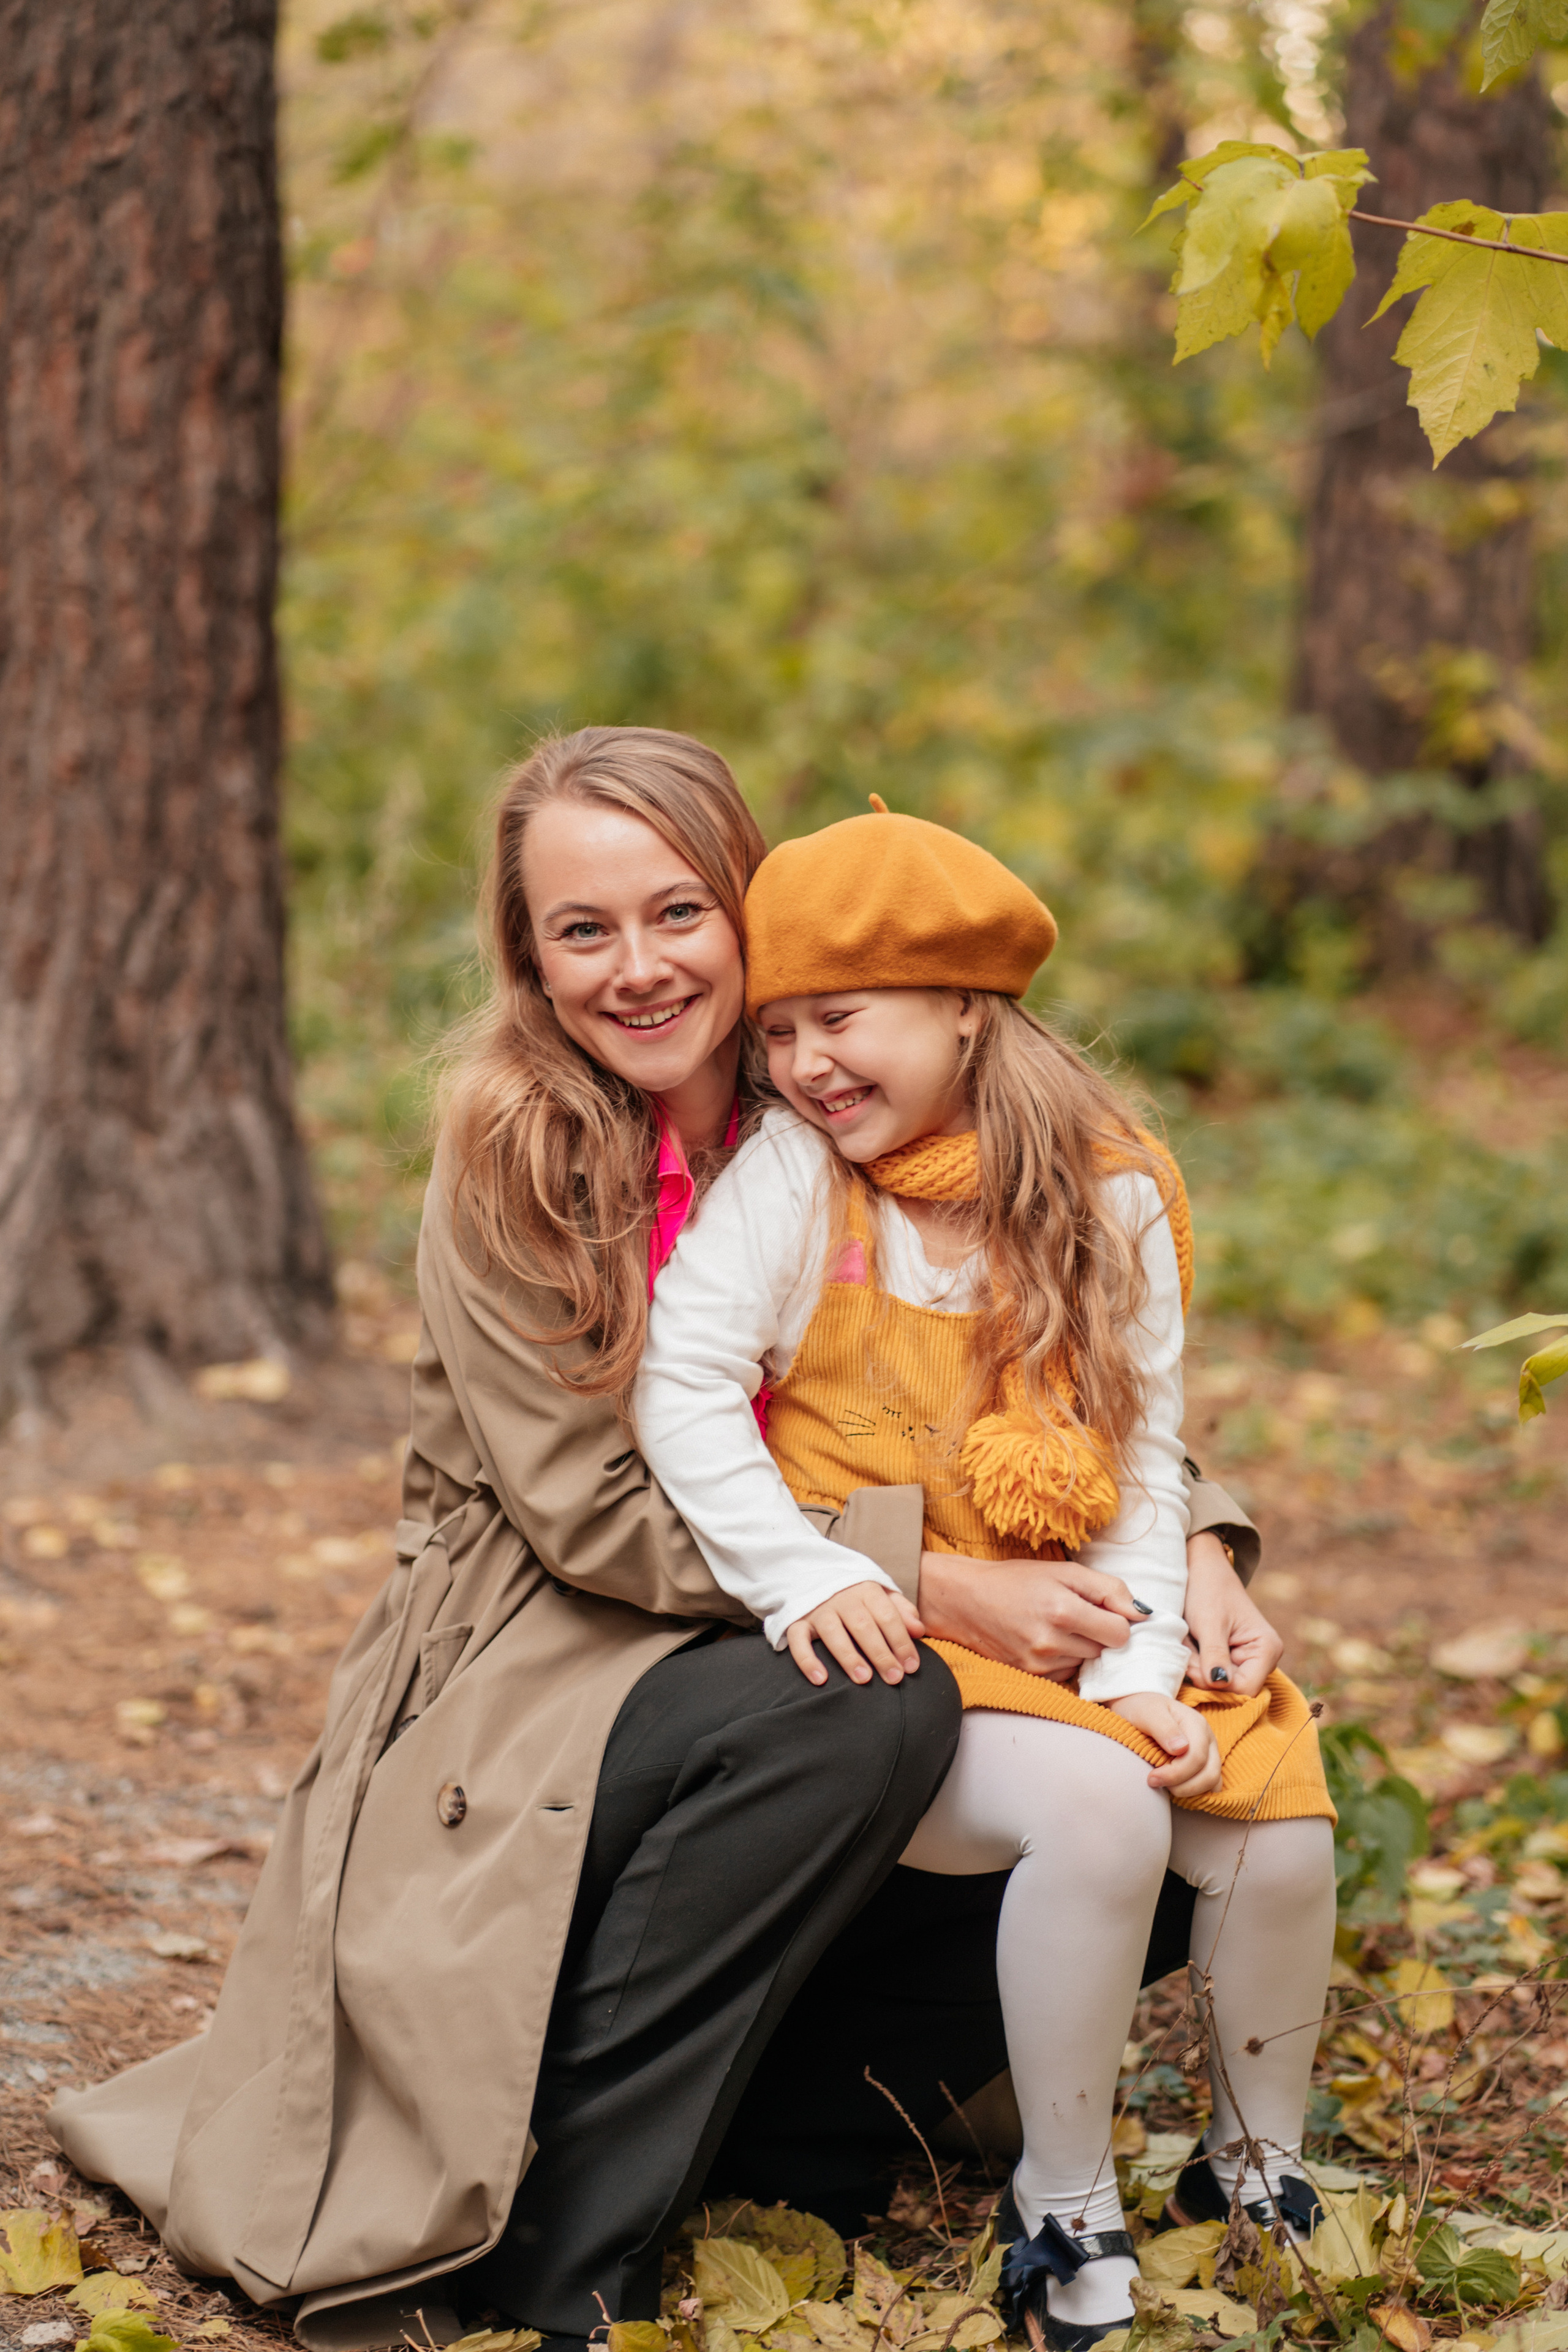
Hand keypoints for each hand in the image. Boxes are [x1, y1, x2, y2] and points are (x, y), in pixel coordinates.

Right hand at [784, 1580, 926, 1687]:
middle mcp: (842, 1598)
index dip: (901, 1641)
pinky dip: (807, 1660)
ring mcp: (818, 1610)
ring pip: (833, 1633)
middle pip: (863, 1626)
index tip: (911, 1666)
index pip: (887, 1616)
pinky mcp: (797, 1621)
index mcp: (866, 1590)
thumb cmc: (856, 1595)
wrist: (813, 1575)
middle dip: (880, 1653)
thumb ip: (901, 1611)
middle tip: (894, 1677)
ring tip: (864, 1679)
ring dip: (849, 1656)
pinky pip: (799, 1640)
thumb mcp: (881, 1595)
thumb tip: (919, 1630)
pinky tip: (821, 1679)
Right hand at [916, 1553, 1148, 1680]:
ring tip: (1057, 1625)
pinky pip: (1066, 1673)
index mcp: (1063, 1610)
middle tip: (1075, 1613)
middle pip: (1105, 1650)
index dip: (1116, 1619)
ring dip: (1081, 1647)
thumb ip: (1108, 1589)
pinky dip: (1064, 1659)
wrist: (967, 1600)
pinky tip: (1046, 1640)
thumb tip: (1143, 1613)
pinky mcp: (1031, 1676)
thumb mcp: (1064, 1571)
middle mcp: (1052, 1642)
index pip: (1120, 1633)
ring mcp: (1040, 1663)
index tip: (1102, 1609)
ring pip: (1086, 1663)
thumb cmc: (1017, 1580)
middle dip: (1098, 1632)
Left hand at [1109, 1690, 1221, 1796]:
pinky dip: (1195, 1793)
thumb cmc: (1143, 1709)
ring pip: (1213, 1783)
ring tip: (1165, 1786)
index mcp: (1197, 1725)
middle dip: (1183, 1786)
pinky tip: (1174, 1787)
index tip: (1152, 1778)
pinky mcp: (1206, 1764)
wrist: (1142, 1708)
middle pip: (1209, 1775)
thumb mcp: (1147, 1712)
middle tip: (1156, 1782)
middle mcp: (1209, 1740)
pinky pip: (1210, 1786)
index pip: (1196, 1758)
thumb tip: (1181, 1749)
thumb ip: (1164, 1728)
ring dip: (1189, 1792)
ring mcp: (1210, 1753)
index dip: (1175, 1774)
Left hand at [1183, 1532, 1282, 1696]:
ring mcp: (1249, 1659)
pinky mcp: (1233, 1657)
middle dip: (1204, 1673)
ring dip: (1199, 1667)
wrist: (1201, 1568)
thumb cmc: (1207, 1589)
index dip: (1216, 1683)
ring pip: (1219, 1682)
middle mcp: (1264, 1658)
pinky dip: (1198, 1663)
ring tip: (1190, 1641)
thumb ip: (1214, 1655)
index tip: (1193, 1663)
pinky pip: (1214, 1672)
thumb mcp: (1209, 1623)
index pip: (1244, 1689)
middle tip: (1187, 1649)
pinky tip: (1192, 1645)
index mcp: (1267, 1649)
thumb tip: (1218, 1684)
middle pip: (1232, 1688)